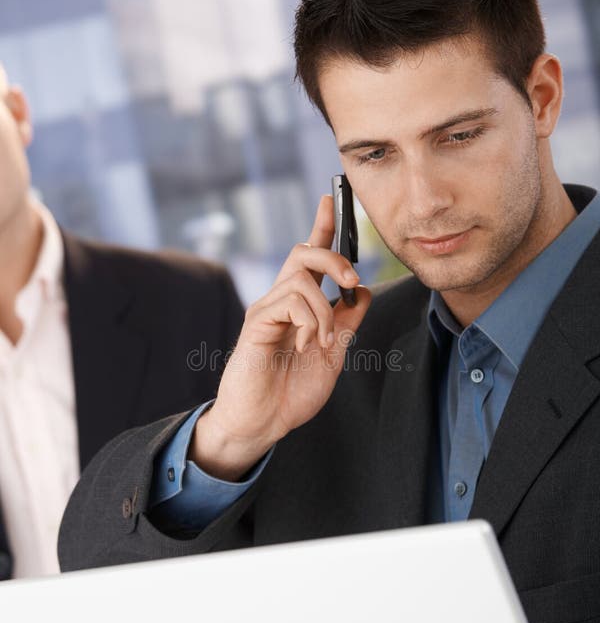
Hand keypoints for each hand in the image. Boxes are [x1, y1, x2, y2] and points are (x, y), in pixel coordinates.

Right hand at [190, 194, 370, 479]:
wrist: (263, 422)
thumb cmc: (291, 392)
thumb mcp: (333, 355)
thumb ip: (346, 323)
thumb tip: (363, 292)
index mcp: (299, 306)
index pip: (310, 258)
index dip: (322, 227)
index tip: (331, 200)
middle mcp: (280, 300)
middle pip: (302, 252)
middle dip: (333, 257)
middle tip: (352, 281)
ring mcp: (266, 309)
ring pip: (301, 277)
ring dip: (324, 309)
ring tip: (324, 341)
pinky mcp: (257, 322)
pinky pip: (290, 300)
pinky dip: (310, 321)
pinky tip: (305, 345)